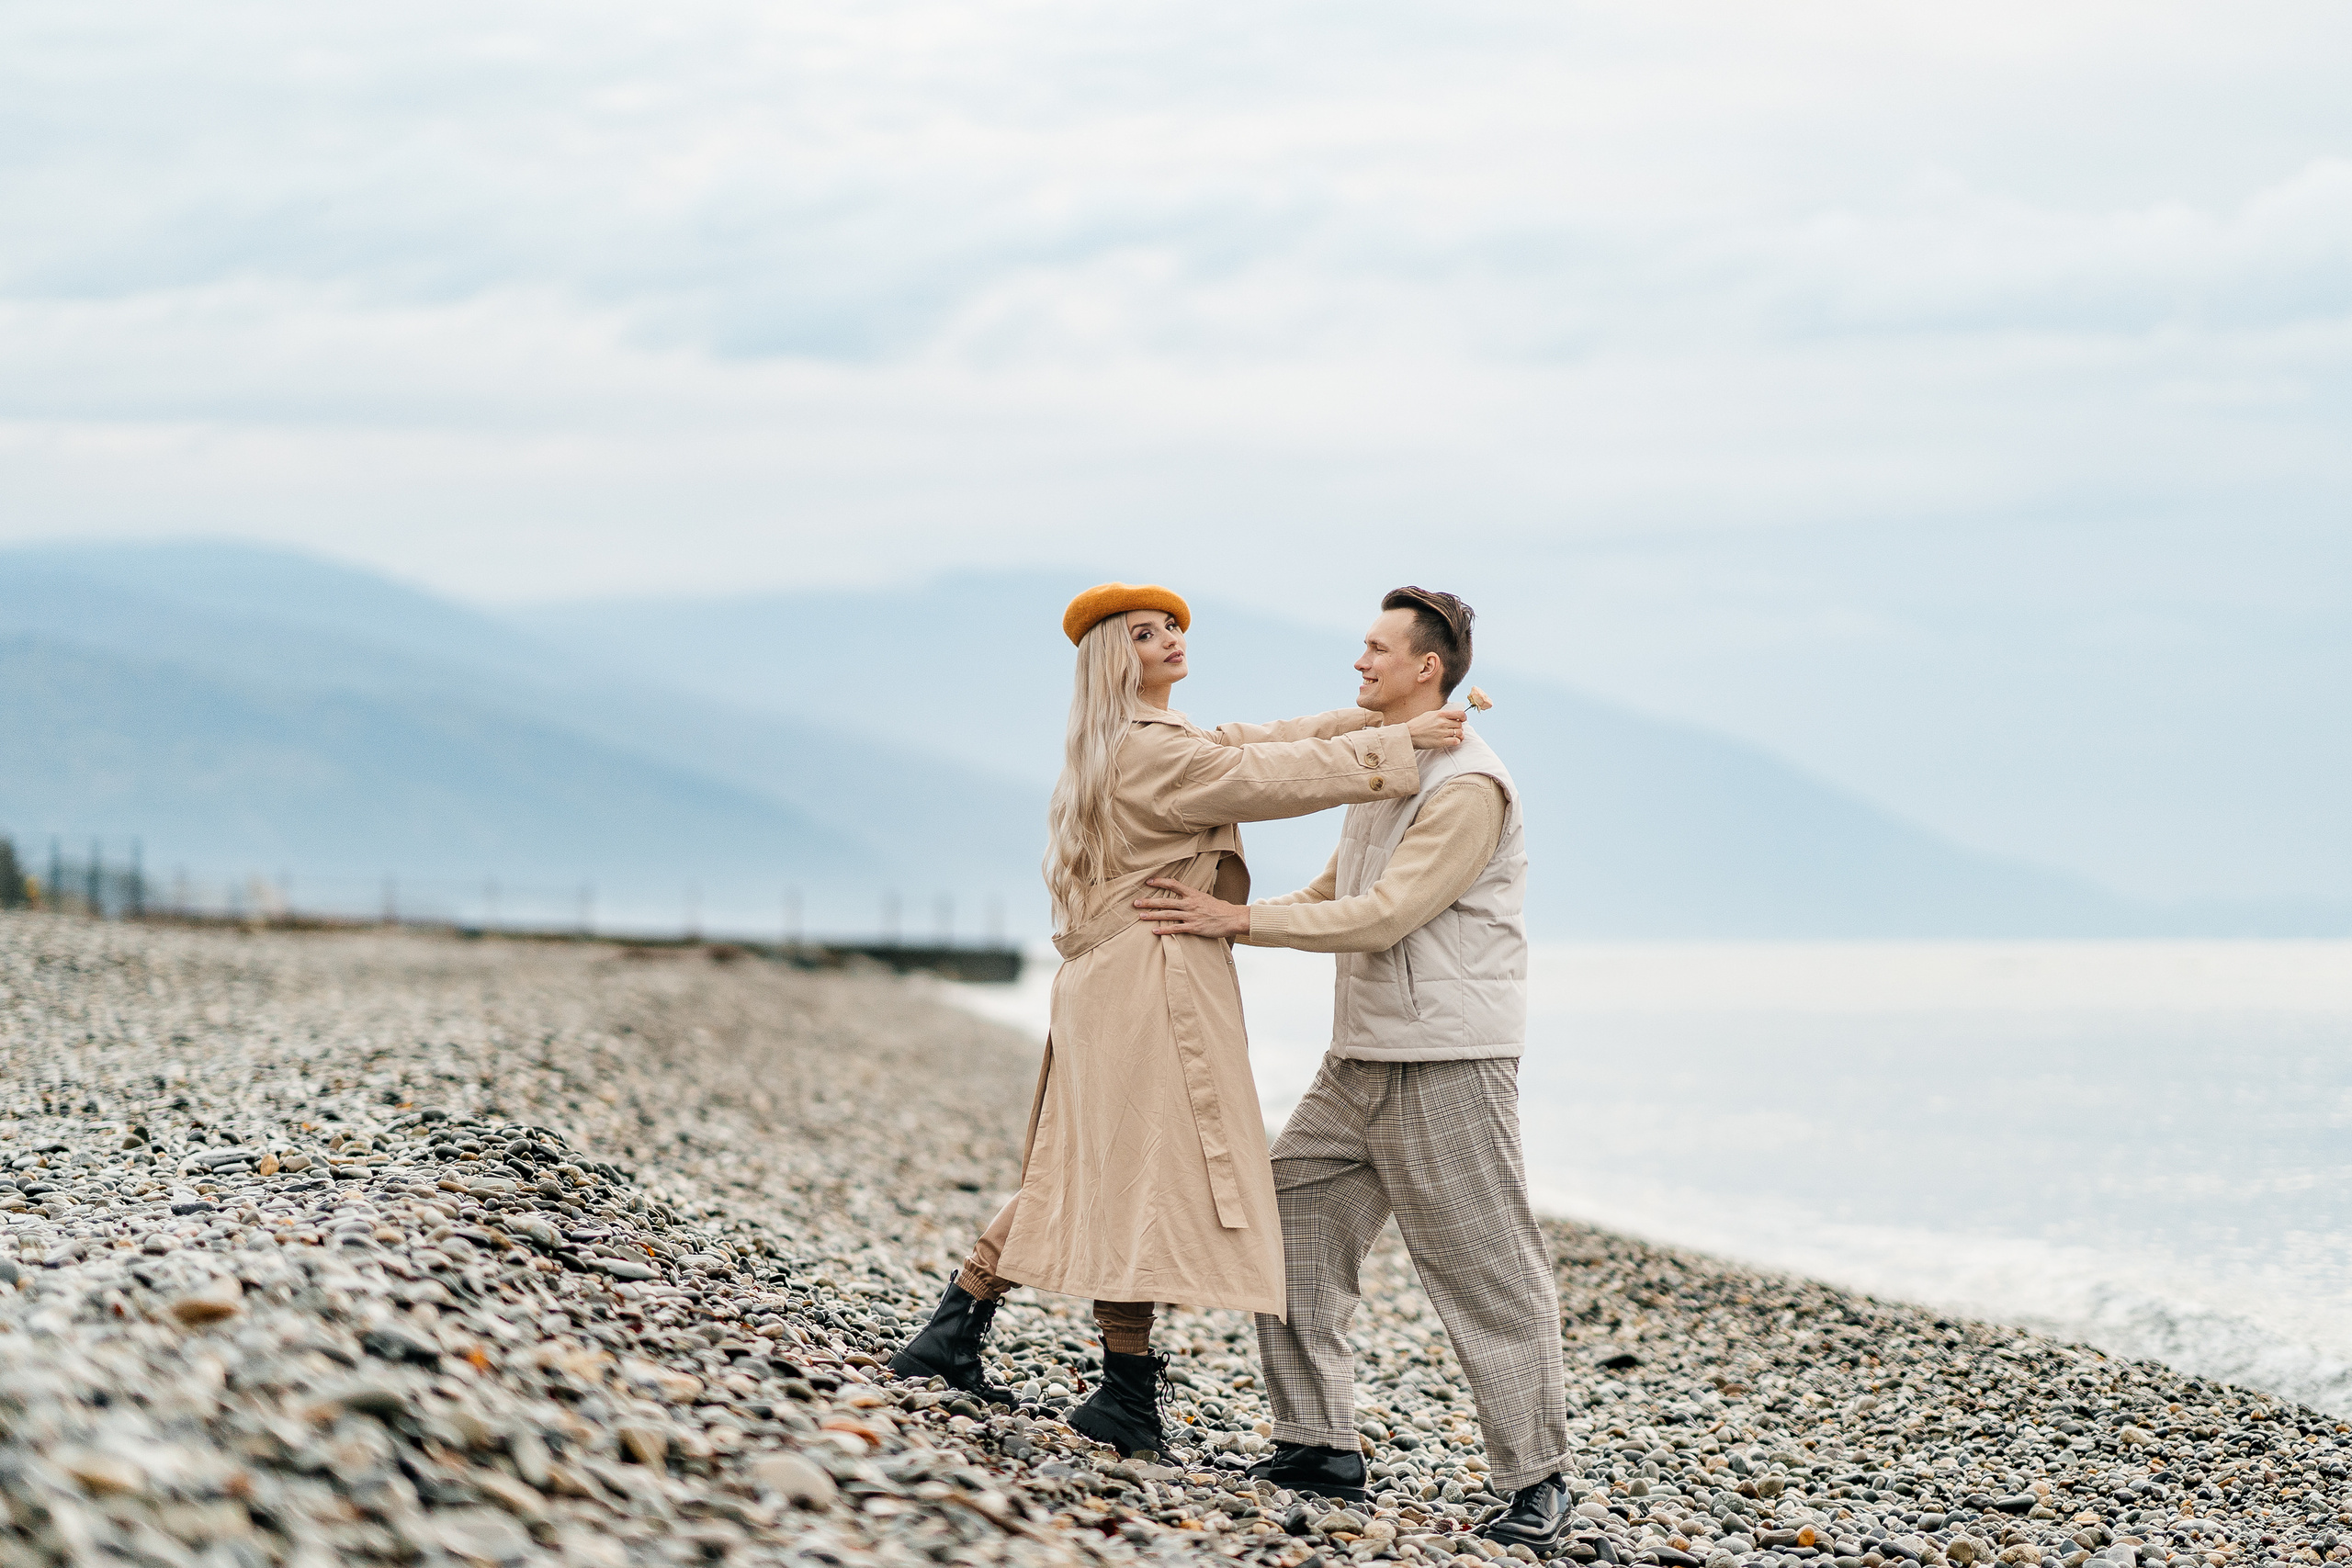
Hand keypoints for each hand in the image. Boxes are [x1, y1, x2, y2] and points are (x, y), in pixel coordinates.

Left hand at [1134, 879, 1251, 938]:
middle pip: (1165, 901)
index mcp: (1193, 893)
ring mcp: (1191, 915)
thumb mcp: (1205, 897)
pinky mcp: (1193, 927)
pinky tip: (1154, 931)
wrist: (1232, 917)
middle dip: (1149, 902)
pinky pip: (1175, 928)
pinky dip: (1164, 930)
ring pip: (1167, 914)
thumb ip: (1192, 896)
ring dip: (1152, 915)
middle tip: (1135, 902)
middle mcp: (1190, 903)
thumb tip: (1182, 894)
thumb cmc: (1220, 908)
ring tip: (1140, 916)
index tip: (1148, 882)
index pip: (1173, 884)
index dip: (1159, 882)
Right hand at [1406, 705, 1466, 749]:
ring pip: (1460, 733)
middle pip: (1460, 725)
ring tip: (1456, 736)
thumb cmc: (1418, 724)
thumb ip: (1441, 714)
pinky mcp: (1441, 742)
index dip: (1464, 718)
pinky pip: (1456, 741)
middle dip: (1459, 727)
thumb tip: (1451, 715)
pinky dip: (1456, 742)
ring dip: (1459, 735)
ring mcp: (1442, 732)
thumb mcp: (1430, 714)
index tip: (1462, 720)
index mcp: (1441, 714)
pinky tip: (1452, 741)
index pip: (1460, 714)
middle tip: (1454, 730)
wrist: (1409, 734)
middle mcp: (1443, 722)